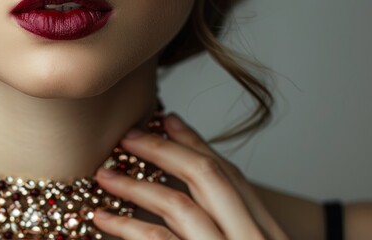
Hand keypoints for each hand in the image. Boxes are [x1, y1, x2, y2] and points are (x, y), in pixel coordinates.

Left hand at [93, 113, 287, 239]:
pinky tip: (103, 219)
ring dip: (136, 186)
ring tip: (104, 177)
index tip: (168, 121)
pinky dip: (127, 225)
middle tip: (127, 137)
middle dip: (164, 151)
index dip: (197, 144)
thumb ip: (230, 223)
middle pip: (208, 176)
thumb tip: (189, 198)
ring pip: (178, 205)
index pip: (232, 176)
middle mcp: (254, 237)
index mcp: (268, 231)